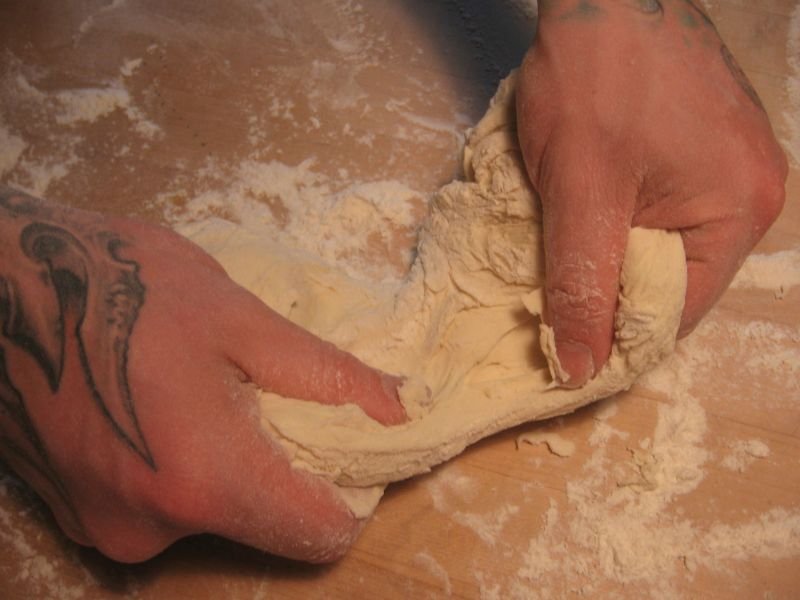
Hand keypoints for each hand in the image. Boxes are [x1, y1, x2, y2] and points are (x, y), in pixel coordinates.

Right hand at [0, 187, 404, 562]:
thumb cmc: (117, 285)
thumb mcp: (237, 317)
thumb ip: (324, 375)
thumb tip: (398, 410)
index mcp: (203, 482)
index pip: (321, 535)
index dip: (350, 490)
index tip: (346, 443)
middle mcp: (153, 529)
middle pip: (266, 524)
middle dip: (285, 469)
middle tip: (266, 396)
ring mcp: (108, 530)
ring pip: (213, 514)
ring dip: (228, 464)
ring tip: (204, 393)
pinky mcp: (80, 518)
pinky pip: (164, 508)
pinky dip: (181, 469)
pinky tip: (160, 409)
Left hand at [516, 0, 786, 386]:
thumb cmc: (594, 77)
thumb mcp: (580, 191)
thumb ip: (582, 283)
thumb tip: (581, 367)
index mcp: (739, 211)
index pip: (677, 313)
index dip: (616, 341)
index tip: (565, 359)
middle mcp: (748, 194)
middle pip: (671, 283)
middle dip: (609, 297)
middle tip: (551, 308)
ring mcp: (726, 168)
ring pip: (660, 247)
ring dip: (608, 259)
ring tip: (560, 262)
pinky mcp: (698, 150)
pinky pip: (659, 211)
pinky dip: (617, 225)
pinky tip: (581, 221)